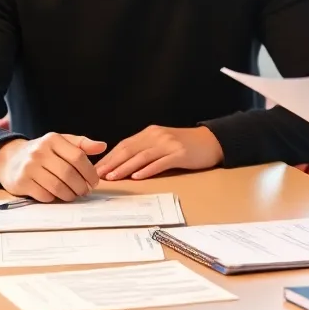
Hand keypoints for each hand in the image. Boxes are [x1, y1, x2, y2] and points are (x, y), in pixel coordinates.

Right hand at [0, 133, 106, 201]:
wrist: (10, 158)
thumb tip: (102, 146)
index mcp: (53, 139)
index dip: (90, 172)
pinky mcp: (21, 182)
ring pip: (57, 186)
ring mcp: (29, 167)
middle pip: (68, 173)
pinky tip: (57, 195)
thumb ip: (82, 144)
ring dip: (69, 194)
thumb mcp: (61, 142)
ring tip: (73, 195)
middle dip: (80, 186)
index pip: (78, 157)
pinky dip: (54, 198)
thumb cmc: (42, 151)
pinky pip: (44, 195)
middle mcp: (39, 152)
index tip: (94, 181)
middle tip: (85, 191)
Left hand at [95, 125, 222, 180]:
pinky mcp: (180, 154)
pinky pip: (160, 162)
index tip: (97, 168)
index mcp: (151, 133)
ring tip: (113, 177)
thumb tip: (123, 164)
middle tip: (98, 174)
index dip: (110, 157)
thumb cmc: (186, 145)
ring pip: (142, 156)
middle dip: (112, 163)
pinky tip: (138, 176)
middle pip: (130, 149)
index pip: (124, 145)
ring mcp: (169, 144)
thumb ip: (146, 149)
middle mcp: (157, 136)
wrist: (211, 141)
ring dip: (125, 167)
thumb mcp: (163, 142)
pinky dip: (148, 169)